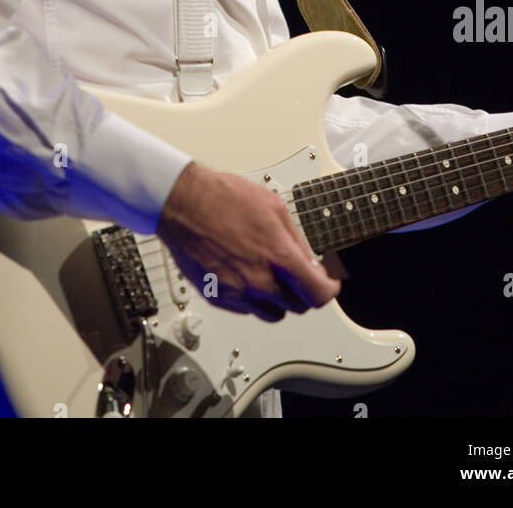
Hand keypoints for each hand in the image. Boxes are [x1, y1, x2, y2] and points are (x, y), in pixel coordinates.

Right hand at [157, 161, 340, 320]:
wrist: (184, 202)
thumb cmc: (224, 197)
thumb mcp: (274, 206)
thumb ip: (295, 238)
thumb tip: (308, 259)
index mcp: (278, 256)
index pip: (317, 294)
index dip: (329, 291)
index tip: (328, 283)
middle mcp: (258, 280)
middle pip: (297, 307)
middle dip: (304, 292)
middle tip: (300, 275)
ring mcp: (236, 292)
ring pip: (272, 314)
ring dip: (279, 300)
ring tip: (272, 276)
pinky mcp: (217, 297)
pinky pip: (245, 309)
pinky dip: (253, 298)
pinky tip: (248, 274)